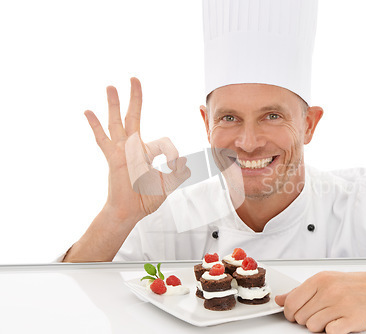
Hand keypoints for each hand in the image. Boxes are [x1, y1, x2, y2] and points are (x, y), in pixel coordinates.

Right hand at [84, 77, 189, 222]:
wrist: (130, 213)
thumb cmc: (145, 199)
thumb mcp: (168, 185)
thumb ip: (178, 173)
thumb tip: (184, 160)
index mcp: (146, 152)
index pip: (163, 143)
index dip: (173, 155)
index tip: (175, 167)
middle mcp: (132, 147)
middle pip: (133, 117)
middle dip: (135, 98)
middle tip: (134, 79)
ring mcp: (121, 151)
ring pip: (117, 123)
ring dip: (114, 104)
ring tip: (110, 86)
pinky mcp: (113, 159)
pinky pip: (103, 140)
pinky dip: (95, 126)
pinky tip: (88, 111)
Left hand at [275, 270, 365, 332]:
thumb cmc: (358, 285)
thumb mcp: (328, 281)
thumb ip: (302, 291)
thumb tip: (280, 299)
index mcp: (320, 280)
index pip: (291, 302)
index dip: (291, 313)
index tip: (296, 314)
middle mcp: (329, 291)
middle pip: (300, 317)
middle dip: (307, 320)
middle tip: (321, 315)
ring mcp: (340, 305)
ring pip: (312, 326)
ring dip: (320, 327)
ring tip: (332, 318)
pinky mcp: (352, 320)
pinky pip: (329, 333)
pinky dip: (333, 331)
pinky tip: (341, 323)